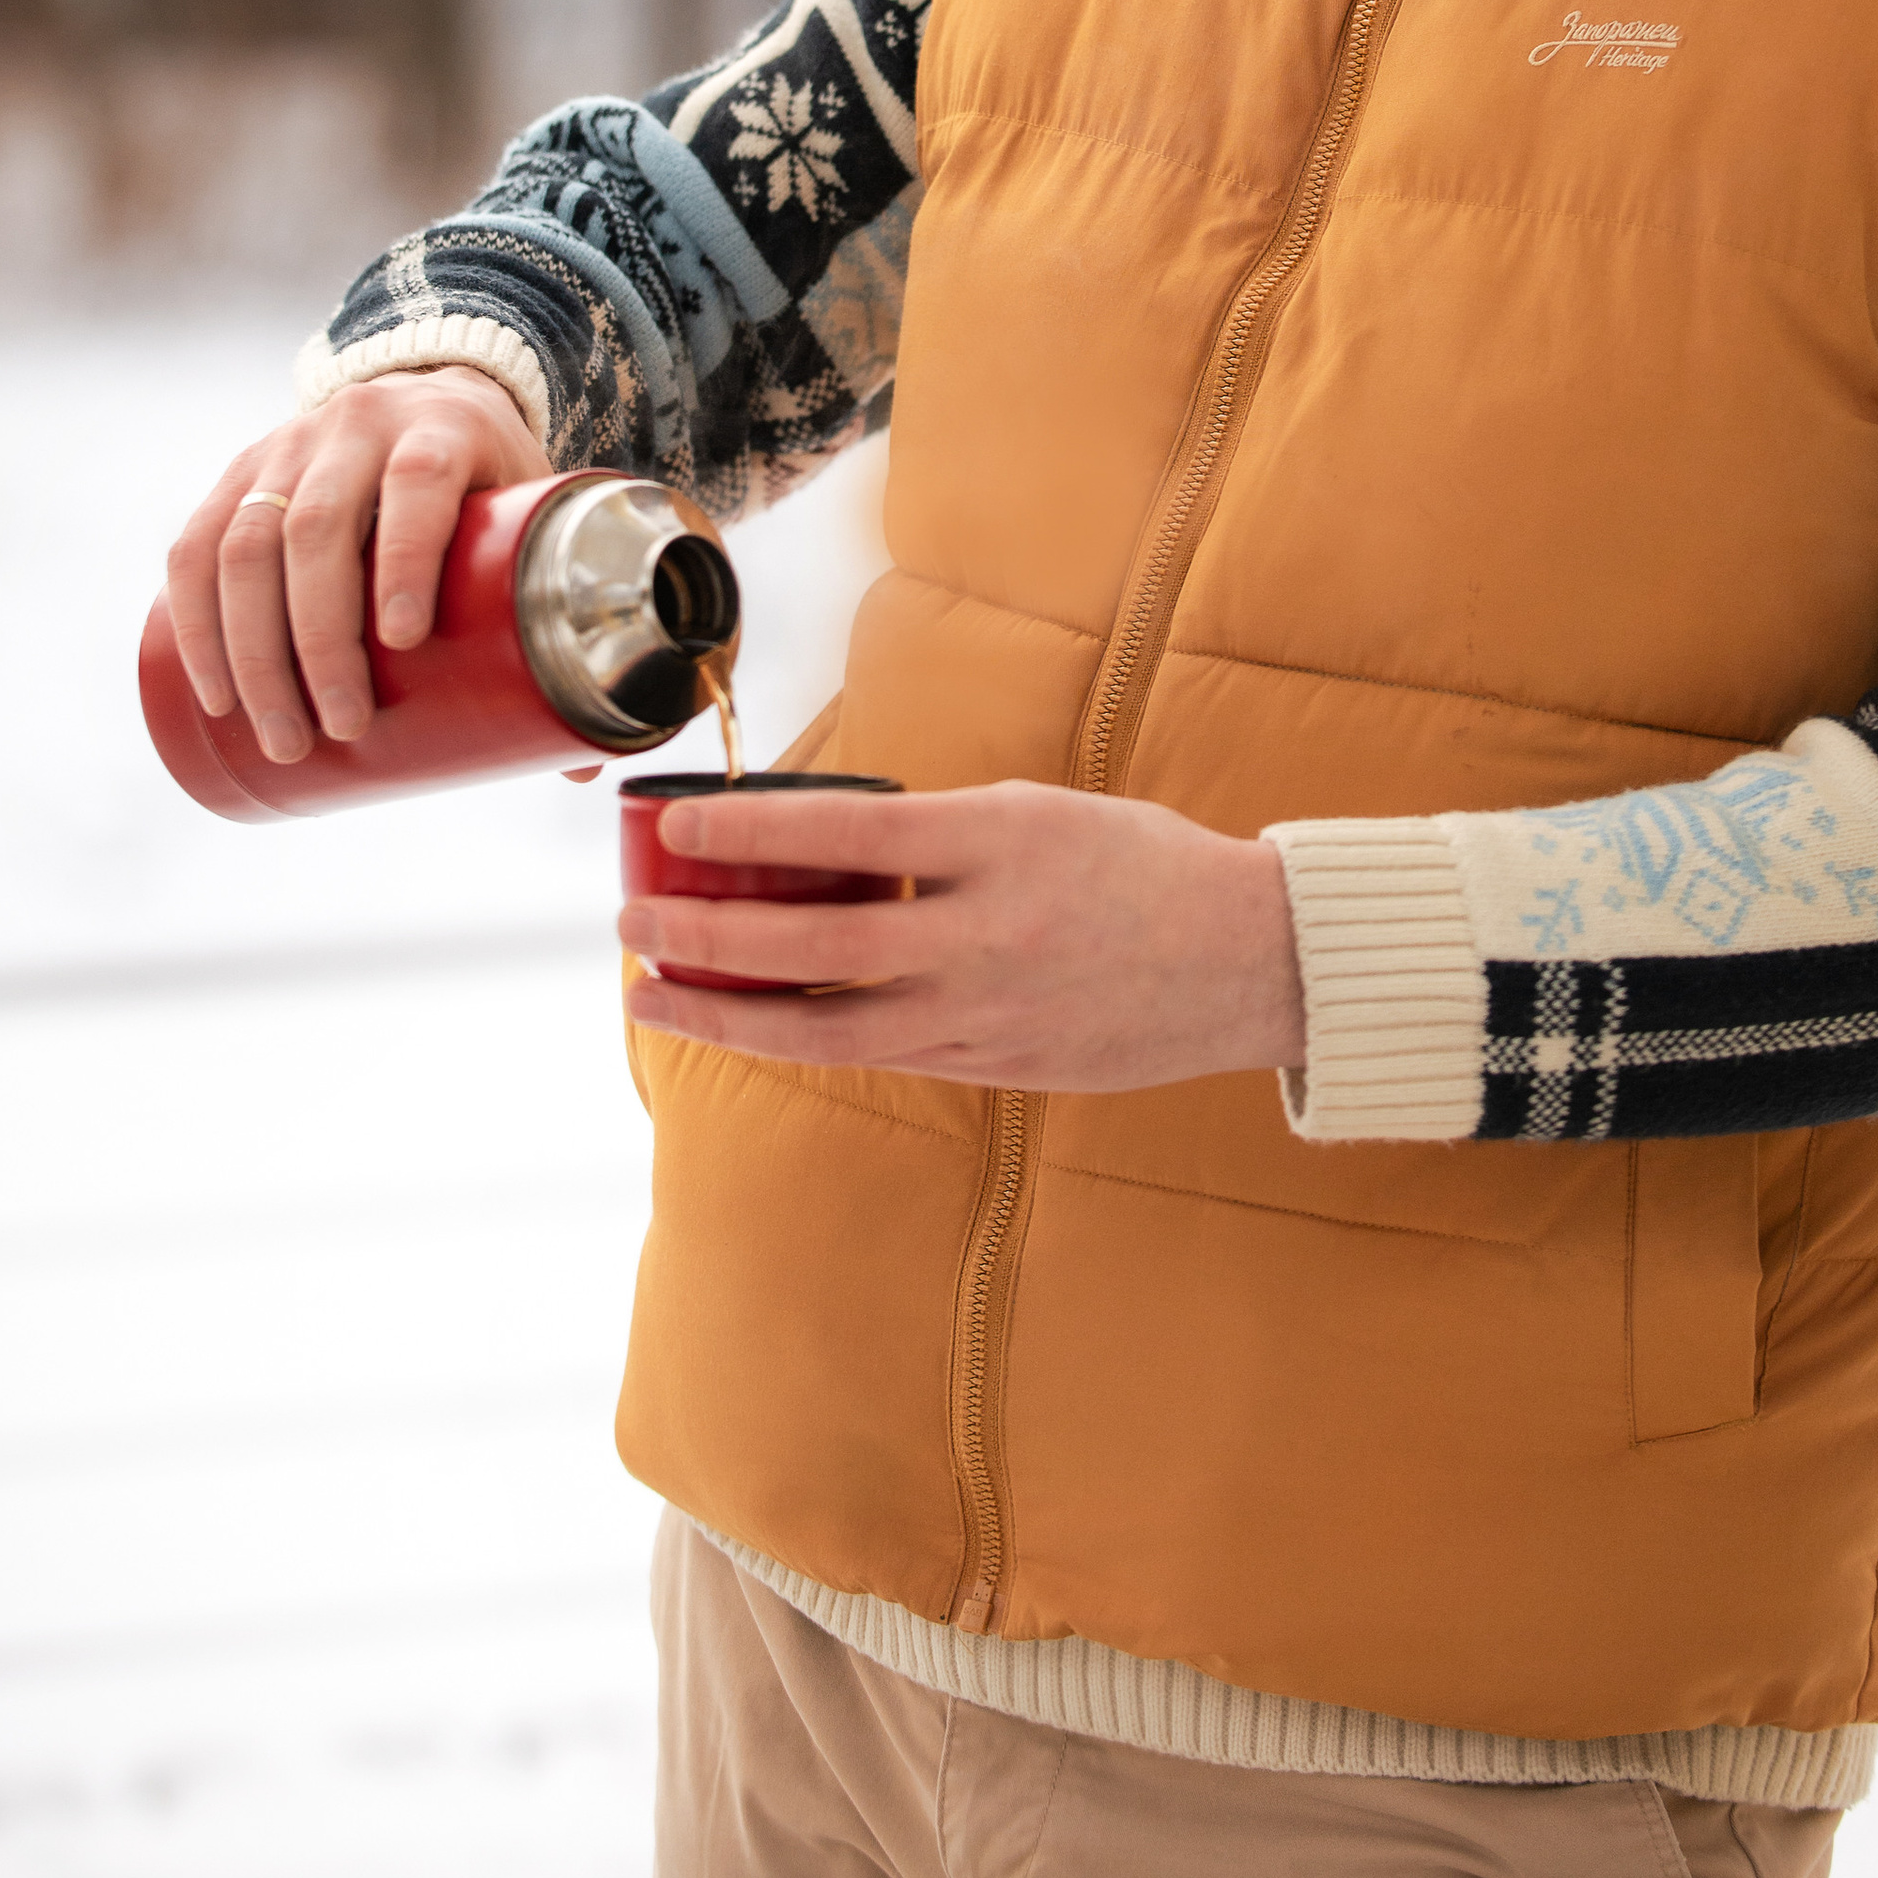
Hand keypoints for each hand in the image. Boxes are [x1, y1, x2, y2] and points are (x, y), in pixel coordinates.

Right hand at [165, 367, 550, 765]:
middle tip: (340, 727)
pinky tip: (216, 691)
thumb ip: (557, 621)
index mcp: (443, 425)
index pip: (418, 482)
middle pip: (317, 525)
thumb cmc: (492, 478)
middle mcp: (357, 423)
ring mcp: (286, 445)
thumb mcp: (532, 515)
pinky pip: (196, 547)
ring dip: (254, 649)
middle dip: (319, 638)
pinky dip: (199, 623)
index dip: (407, 558)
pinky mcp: (237, 475)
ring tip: (281, 734)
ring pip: (245, 542)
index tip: (403, 641)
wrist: (432, 393)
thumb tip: (579, 764)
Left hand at [620, 779, 1305, 1091]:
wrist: (1246, 961)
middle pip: (811, 946)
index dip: (746, 835)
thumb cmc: (1138, 863)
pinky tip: (754, 1021)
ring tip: (654, 997)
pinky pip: (879, 1052)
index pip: (843, 839)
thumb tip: (825, 844)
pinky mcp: (995, 1066)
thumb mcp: (1036, 811)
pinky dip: (807, 1035)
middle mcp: (983, 935)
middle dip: (705, 938)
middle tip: (630, 924)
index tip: (675, 829)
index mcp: (996, 844)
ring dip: (727, 1013)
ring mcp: (987, 1013)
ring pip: (825, 1026)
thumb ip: (936, 834)